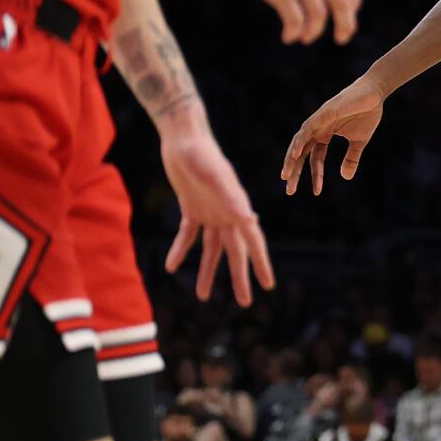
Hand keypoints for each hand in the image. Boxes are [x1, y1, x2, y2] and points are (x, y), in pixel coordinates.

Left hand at [159, 126, 274, 304]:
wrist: (182, 137)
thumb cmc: (201, 154)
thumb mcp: (215, 176)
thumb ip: (231, 197)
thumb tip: (249, 220)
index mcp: (238, 208)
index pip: (254, 242)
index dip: (261, 265)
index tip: (268, 286)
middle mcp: (228, 213)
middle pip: (236, 251)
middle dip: (240, 277)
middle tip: (245, 303)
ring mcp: (210, 211)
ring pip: (212, 248)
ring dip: (209, 271)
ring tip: (203, 296)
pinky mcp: (192, 207)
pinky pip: (188, 235)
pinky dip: (182, 250)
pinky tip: (172, 266)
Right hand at [206, 0, 361, 44]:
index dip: (354, 2)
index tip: (348, 14)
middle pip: (343, 1)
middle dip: (346, 24)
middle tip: (341, 38)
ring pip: (320, 13)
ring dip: (315, 31)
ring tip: (305, 37)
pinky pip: (295, 18)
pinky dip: (295, 32)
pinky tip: (288, 36)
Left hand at [282, 75, 385, 196]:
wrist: (375, 93)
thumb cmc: (368, 113)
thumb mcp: (359, 142)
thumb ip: (351, 158)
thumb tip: (345, 178)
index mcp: (325, 135)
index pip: (315, 158)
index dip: (315, 175)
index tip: (316, 192)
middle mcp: (318, 128)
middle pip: (301, 153)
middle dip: (295, 171)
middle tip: (289, 190)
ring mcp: (318, 120)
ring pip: (299, 142)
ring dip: (291, 159)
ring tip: (286, 176)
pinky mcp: (323, 113)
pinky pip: (307, 129)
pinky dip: (300, 141)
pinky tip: (295, 154)